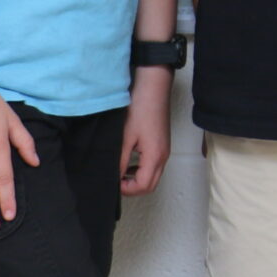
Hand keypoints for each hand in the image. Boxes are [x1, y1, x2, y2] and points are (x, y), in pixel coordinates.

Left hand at [120, 68, 171, 195]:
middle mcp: (163, 156)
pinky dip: (142, 170)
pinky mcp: (162, 144)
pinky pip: (154, 166)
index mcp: (155, 156)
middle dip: (133, 188)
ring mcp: (165, 150)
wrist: (153, 88)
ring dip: (137, 180)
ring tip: (120, 173)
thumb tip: (114, 177)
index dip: (126, 189)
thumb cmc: (141, 109)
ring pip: (153, 176)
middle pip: (150, 185)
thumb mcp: (125, 137)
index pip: (143, 185)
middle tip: (116, 181)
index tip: (112, 182)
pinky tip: (129, 162)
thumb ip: (120, 160)